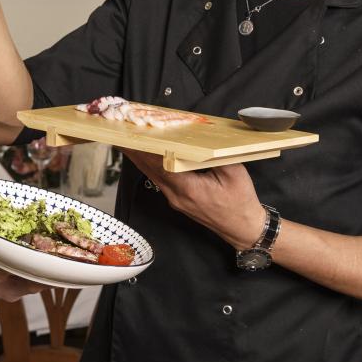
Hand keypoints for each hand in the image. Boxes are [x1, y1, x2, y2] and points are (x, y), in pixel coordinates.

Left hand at [124, 150, 266, 249]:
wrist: (243, 228)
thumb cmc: (240, 202)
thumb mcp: (234, 173)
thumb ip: (215, 155)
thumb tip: (202, 139)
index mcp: (189, 189)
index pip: (160, 166)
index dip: (145, 150)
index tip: (133, 137)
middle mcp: (176, 196)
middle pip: (150, 170)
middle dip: (134, 151)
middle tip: (119, 134)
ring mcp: (175, 199)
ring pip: (152, 175)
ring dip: (139, 158)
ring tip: (127, 140)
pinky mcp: (177, 200)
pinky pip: (159, 179)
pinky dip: (150, 165)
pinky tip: (146, 154)